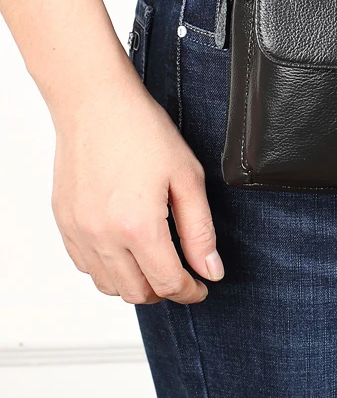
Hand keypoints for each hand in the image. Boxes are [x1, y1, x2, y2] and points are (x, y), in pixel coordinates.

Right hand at [51, 77, 223, 304]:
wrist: (96, 104)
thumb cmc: (141, 131)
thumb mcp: (187, 178)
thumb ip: (200, 230)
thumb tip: (210, 268)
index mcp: (138, 226)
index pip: (167, 283)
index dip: (191, 290)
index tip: (202, 287)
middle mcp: (102, 236)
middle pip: (137, 293)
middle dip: (166, 292)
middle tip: (185, 275)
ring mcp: (78, 231)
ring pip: (108, 286)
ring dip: (136, 284)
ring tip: (158, 263)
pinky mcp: (64, 223)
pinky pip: (85, 265)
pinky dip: (109, 269)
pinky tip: (128, 250)